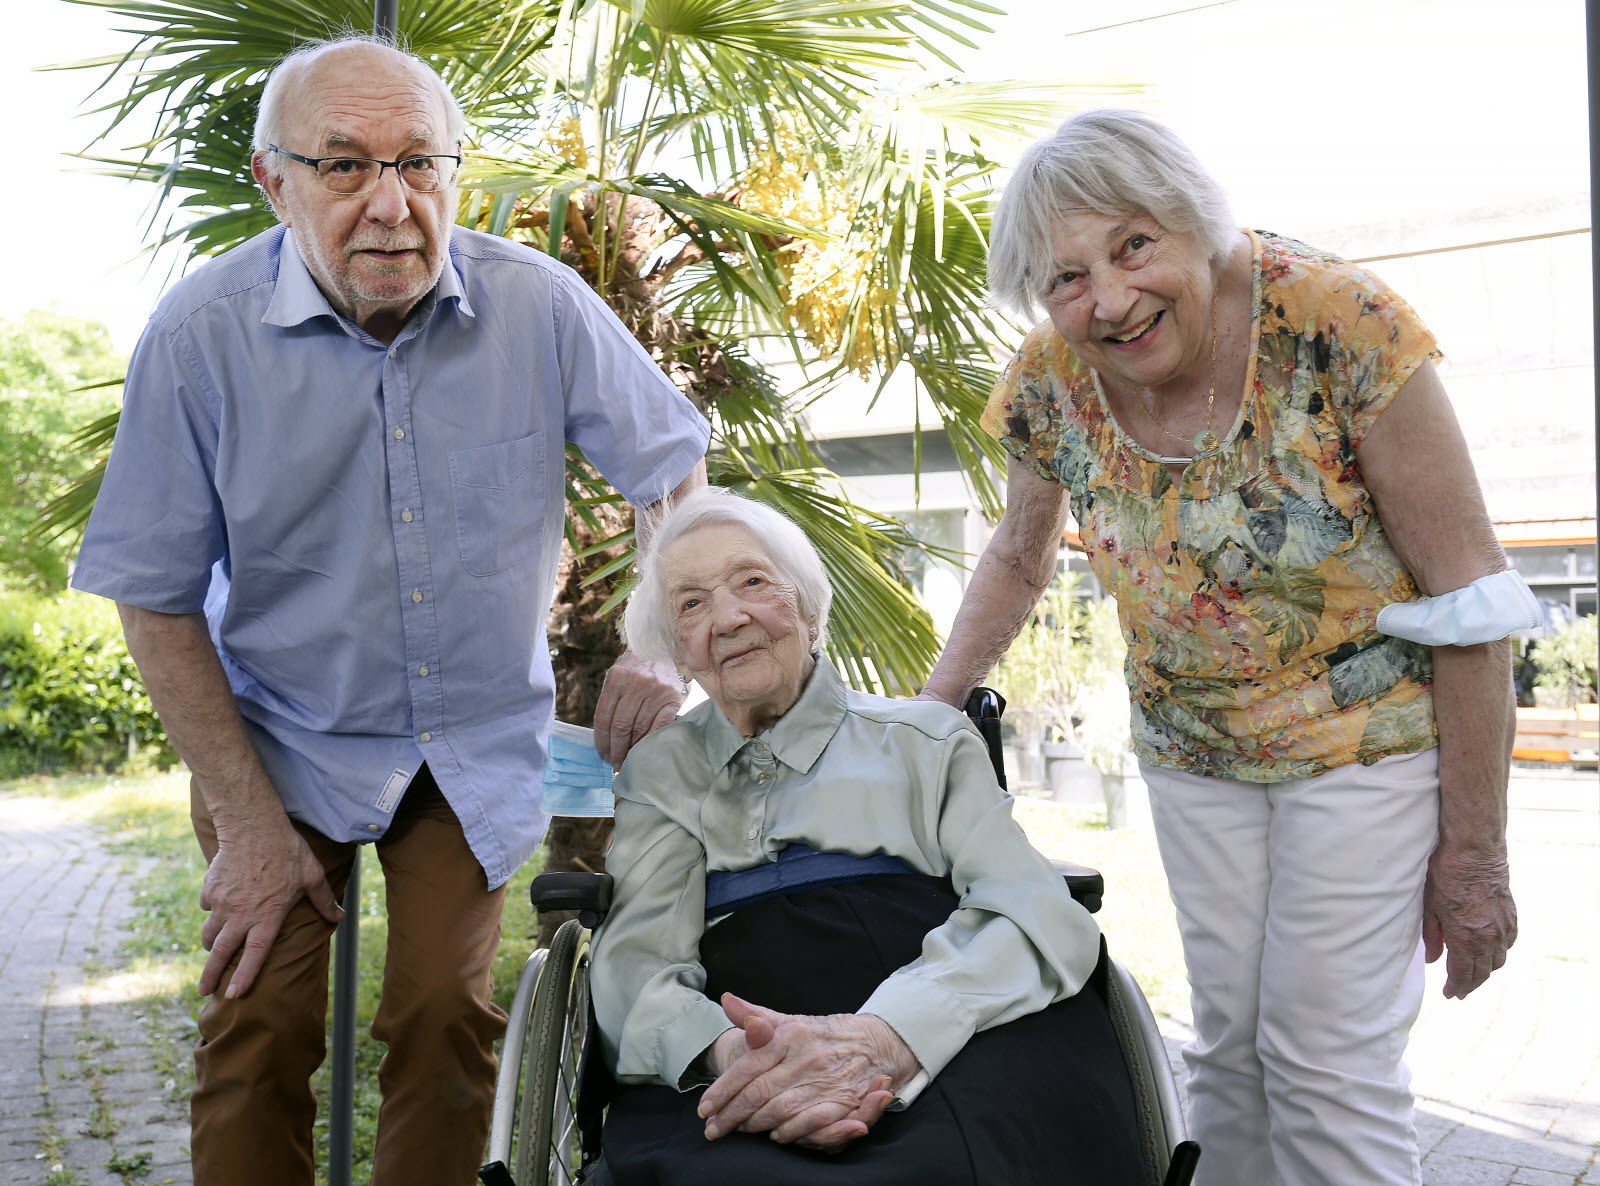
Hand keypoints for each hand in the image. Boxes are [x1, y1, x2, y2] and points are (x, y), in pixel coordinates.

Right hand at [197, 815, 343, 998]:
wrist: (253, 825)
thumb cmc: (288, 851)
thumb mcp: (312, 875)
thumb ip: (323, 900)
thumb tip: (339, 917)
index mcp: (267, 915)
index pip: (255, 954)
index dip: (244, 976)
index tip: (234, 995)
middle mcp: (241, 914)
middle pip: (220, 953)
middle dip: (210, 975)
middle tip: (203, 991)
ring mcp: (222, 902)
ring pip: (209, 934)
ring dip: (211, 945)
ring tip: (213, 950)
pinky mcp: (209, 889)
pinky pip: (206, 908)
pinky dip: (211, 912)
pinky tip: (220, 905)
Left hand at [593, 651, 685, 767]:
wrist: (670, 649)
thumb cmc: (641, 665)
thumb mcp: (621, 673)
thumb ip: (612, 697)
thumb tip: (604, 733)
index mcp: (616, 678)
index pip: (603, 717)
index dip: (601, 740)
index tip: (602, 754)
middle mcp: (635, 683)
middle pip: (620, 726)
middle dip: (615, 749)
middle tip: (614, 763)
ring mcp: (655, 691)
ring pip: (639, 729)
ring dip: (632, 748)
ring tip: (628, 759)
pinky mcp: (673, 698)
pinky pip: (658, 726)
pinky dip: (650, 740)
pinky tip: (645, 749)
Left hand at [698, 994, 911, 1151]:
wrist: (875, 1041)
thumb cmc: (822, 1035)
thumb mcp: (790, 1021)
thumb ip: (756, 1016)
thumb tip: (726, 1001)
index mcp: (789, 1035)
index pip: (748, 1066)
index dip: (723, 1090)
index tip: (704, 1108)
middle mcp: (806, 1056)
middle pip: (759, 1093)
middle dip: (732, 1114)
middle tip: (713, 1129)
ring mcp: (826, 1078)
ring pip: (780, 1110)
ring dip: (756, 1124)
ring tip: (738, 1130)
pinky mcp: (843, 1099)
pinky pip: (810, 1123)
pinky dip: (790, 1132)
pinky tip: (776, 1135)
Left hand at [1423, 841, 1516, 998]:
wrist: (1475, 852)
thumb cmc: (1446, 876)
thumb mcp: (1430, 907)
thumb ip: (1432, 936)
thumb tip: (1432, 960)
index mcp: (1467, 939)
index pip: (1462, 974)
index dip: (1455, 987)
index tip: (1449, 994)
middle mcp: (1489, 938)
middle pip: (1482, 972)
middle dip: (1470, 984)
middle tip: (1460, 991)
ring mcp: (1504, 928)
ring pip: (1498, 961)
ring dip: (1485, 971)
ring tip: (1473, 974)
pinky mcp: (1511, 916)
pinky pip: (1508, 944)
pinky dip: (1499, 953)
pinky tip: (1491, 952)